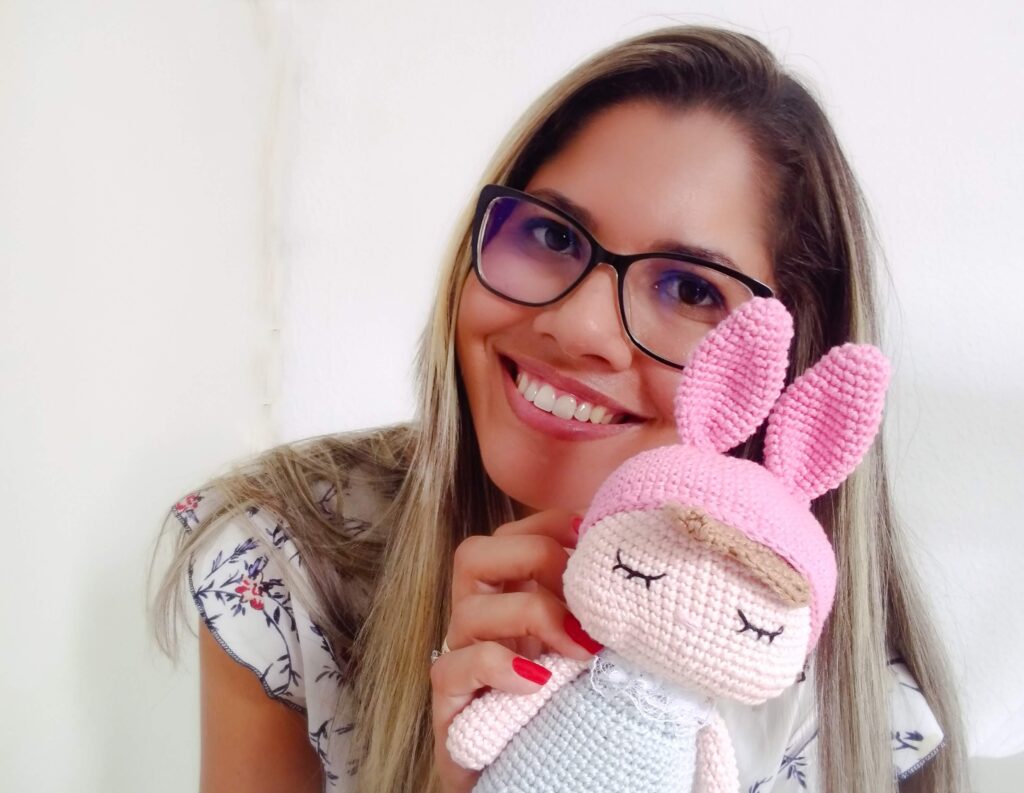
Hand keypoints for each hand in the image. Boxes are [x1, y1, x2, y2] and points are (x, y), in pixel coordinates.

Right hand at [429, 509, 601, 792]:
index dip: (548, 526)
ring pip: (467, 610)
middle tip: (582, 594)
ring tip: (579, 648)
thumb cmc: (573, 710)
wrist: (549, 783)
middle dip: (532, 558)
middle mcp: (481, 622)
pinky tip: (538, 682)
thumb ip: (602, 613)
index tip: (595, 538)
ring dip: (530, 615)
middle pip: (474, 555)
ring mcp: (462, 663)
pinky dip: (498, 666)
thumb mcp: (594, 651)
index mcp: (511, 599)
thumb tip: (640, 573)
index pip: (512, 535)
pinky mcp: (451, 709)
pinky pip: (454, 669)